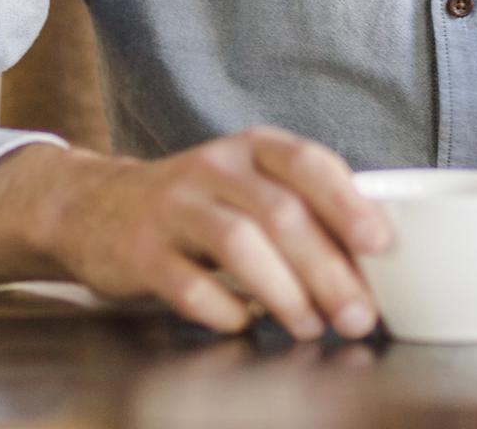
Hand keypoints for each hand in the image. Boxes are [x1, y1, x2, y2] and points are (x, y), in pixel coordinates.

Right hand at [0, 127, 391, 340]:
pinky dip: (224, 310)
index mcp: (251, 149)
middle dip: (327, 269)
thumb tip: (376, 268)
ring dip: (283, 292)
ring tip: (310, 326)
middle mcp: (213, 167)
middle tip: (358, 316)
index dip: (347, 202)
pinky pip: (188, 283)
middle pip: (279, 213)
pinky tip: (244, 324)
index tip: (381, 245)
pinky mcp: (140, 250)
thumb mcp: (249, 189)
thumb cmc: (198, 207)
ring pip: (238, 243)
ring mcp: (173, 206)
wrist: (95, 207)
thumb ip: (304, 213)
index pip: (307, 163)